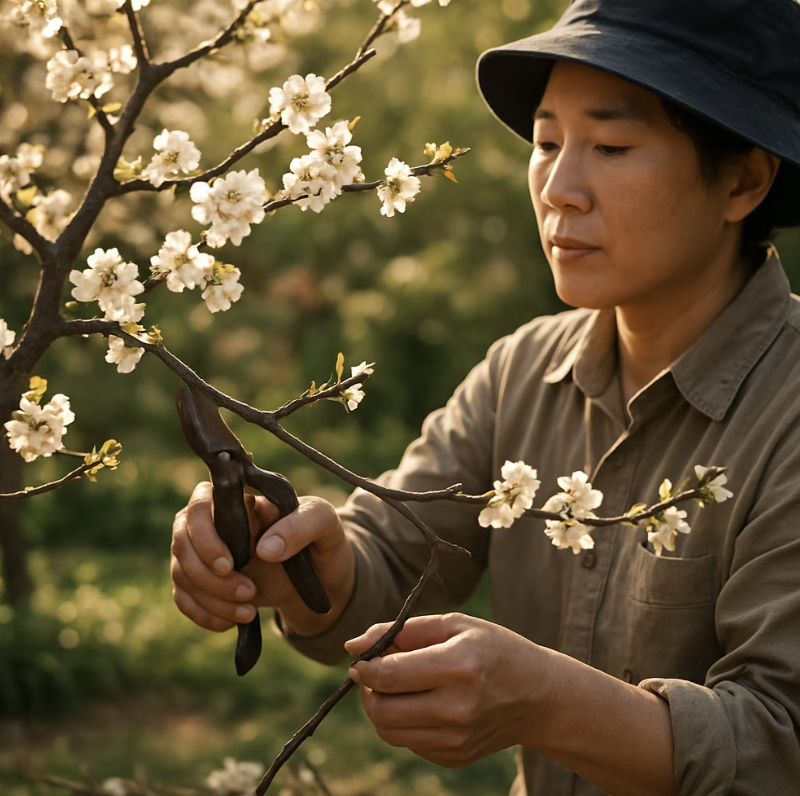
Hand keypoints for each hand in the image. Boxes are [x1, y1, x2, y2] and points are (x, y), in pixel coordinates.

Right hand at [171, 481, 354, 636]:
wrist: (320, 576)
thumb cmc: (319, 537)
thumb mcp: (322, 522)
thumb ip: (299, 526)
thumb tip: (265, 549)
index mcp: (238, 498)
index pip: (198, 503)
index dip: (205, 536)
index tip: (229, 564)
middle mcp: (212, 521)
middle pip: (182, 541)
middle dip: (209, 576)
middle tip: (248, 592)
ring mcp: (203, 551)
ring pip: (182, 572)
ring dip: (211, 598)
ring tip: (249, 611)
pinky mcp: (202, 580)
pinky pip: (183, 597)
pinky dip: (203, 614)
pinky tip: (230, 622)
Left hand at [344, 613, 546, 767]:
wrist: (538, 695)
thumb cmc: (493, 649)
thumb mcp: (454, 624)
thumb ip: (402, 630)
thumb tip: (352, 645)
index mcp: (458, 666)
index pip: (388, 675)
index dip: (364, 666)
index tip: (362, 659)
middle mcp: (457, 708)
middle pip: (381, 709)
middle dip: (368, 689)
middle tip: (377, 672)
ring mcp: (457, 739)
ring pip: (388, 731)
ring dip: (381, 707)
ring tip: (397, 687)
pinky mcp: (455, 758)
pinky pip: (408, 743)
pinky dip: (403, 723)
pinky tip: (422, 704)